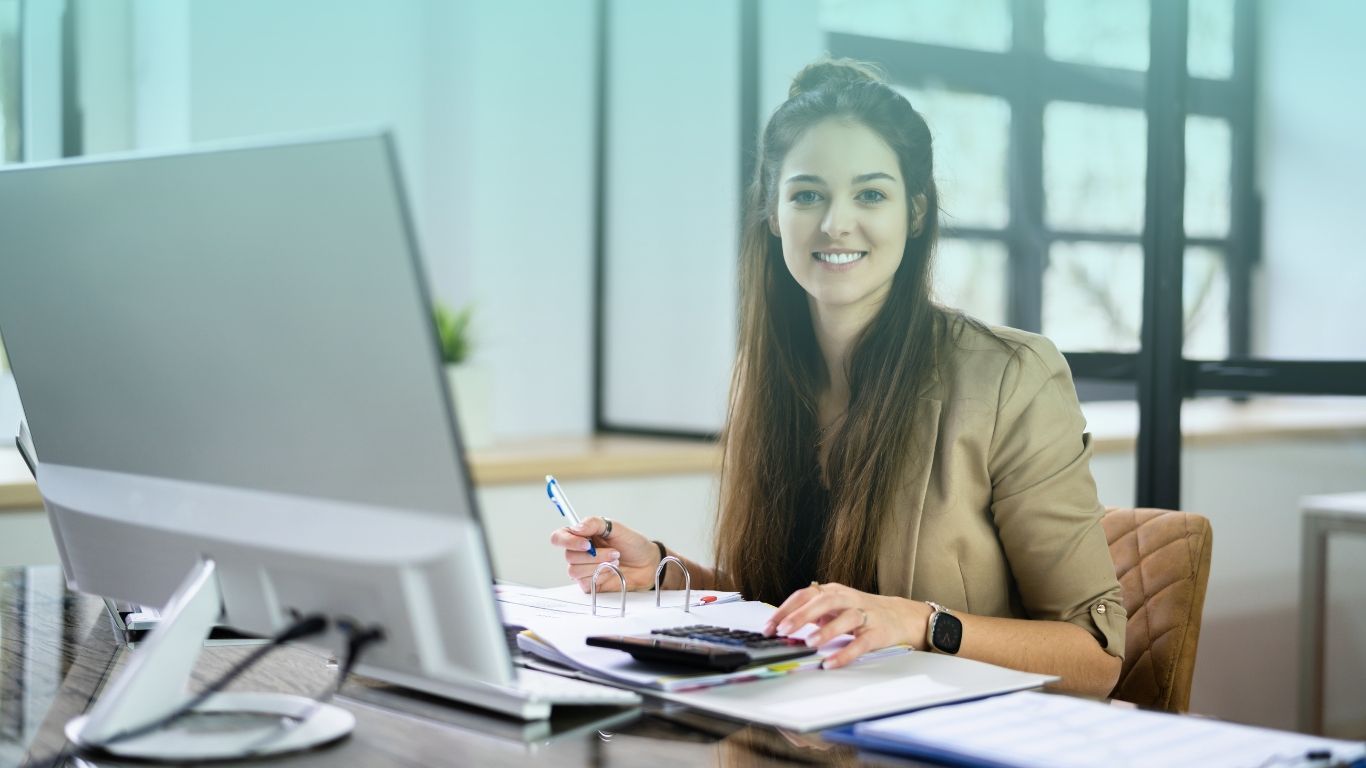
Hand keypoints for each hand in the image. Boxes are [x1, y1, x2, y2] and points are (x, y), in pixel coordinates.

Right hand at [548, 516, 661, 591]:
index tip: (586, 543)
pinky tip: (612, 571)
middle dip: (594, 555)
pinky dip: (600, 575)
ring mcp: (583, 569)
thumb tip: (576, 528)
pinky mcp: (589, 584)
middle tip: (615, 552)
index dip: (568, 540)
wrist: (647, 564)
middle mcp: (579, 552)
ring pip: (575, 570)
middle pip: (569, 555)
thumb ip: (594, 523)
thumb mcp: (616, 527)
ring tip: (616, 560)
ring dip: (598, 565)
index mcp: (581, 536)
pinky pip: (584, 582)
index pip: (559, 537)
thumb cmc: (632, 544)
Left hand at [762, 582, 932, 668]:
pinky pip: (861, 643)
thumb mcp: (835, 608)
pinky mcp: (878, 633)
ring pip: (846, 618)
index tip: (769, 626)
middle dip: (801, 615)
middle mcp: (848, 599)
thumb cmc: (862, 612)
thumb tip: (782, 627)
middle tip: (783, 630)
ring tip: (809, 643)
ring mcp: (865, 615)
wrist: (902, 616)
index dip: (786, 609)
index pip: (805, 595)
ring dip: (827, 630)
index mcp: (834, 591)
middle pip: (824, 601)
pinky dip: (845, 653)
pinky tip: (831, 663)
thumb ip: (812, 615)